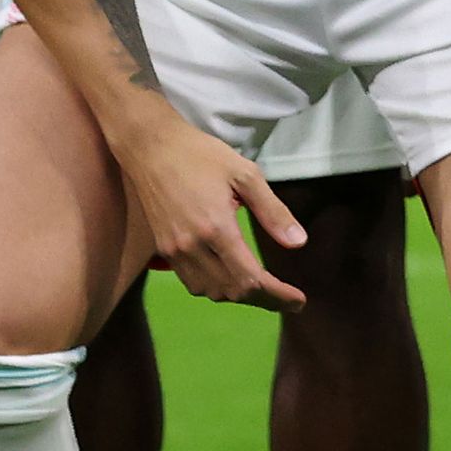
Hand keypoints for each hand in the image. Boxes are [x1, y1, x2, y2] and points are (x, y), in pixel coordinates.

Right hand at [117, 113, 308, 310]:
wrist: (151, 148)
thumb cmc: (202, 155)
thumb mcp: (246, 175)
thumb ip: (273, 212)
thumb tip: (299, 244)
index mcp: (216, 228)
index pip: (250, 279)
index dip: (277, 295)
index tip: (299, 301)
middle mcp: (192, 247)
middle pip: (231, 292)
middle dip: (263, 299)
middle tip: (288, 298)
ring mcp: (174, 251)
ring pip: (210, 292)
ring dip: (238, 295)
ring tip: (264, 288)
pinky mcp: (163, 249)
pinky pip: (192, 282)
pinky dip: (215, 287)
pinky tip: (232, 277)